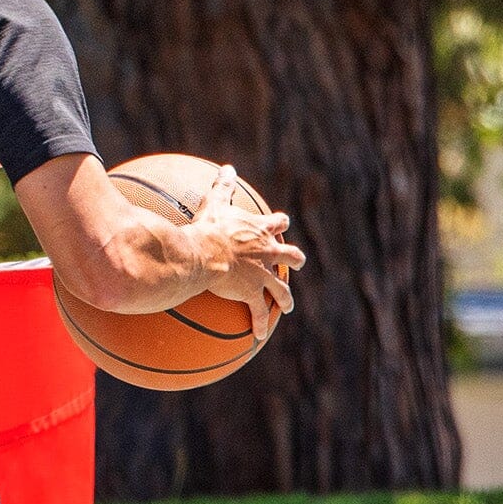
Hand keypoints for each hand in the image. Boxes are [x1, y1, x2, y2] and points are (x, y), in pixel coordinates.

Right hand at [189, 163, 300, 329]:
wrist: (205, 253)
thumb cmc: (208, 228)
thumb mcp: (215, 202)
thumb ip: (223, 186)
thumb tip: (227, 168)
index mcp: (258, 232)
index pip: (275, 224)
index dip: (279, 224)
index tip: (282, 223)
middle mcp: (266, 253)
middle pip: (289, 256)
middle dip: (294, 260)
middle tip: (297, 263)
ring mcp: (262, 275)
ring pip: (280, 289)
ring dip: (285, 298)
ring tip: (288, 306)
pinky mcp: (253, 293)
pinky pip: (259, 311)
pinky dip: (259, 323)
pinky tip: (258, 335)